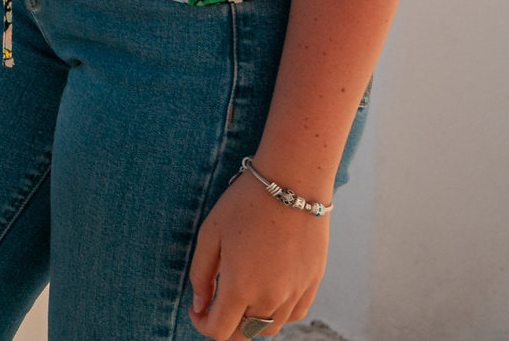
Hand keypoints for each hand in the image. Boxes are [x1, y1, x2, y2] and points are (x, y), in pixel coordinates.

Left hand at [187, 171, 328, 338]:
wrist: (292, 183)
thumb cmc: (246, 203)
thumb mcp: (210, 234)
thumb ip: (201, 274)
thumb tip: (199, 304)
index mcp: (240, 288)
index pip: (218, 332)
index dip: (201, 325)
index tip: (196, 309)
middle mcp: (270, 299)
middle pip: (243, 334)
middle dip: (224, 326)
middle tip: (215, 305)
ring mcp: (295, 293)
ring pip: (268, 328)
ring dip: (250, 321)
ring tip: (241, 297)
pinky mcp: (312, 283)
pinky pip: (293, 314)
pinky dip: (277, 313)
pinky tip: (267, 293)